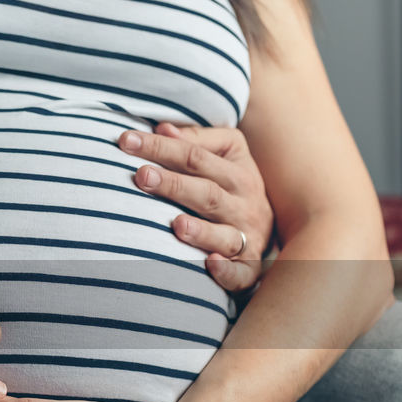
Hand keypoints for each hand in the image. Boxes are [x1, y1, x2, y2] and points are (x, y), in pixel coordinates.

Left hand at [119, 123, 273, 291]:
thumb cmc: (233, 186)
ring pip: (225, 233)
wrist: (275, 228)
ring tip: (176, 225)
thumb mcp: (225, 155)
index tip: (125, 141)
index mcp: (237, 170)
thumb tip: (163, 128)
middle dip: (174, 184)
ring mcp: (247, 236)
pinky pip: (240, 273)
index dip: (161, 147)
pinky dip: (227, 271)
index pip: (195, 156)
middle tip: (141, 176)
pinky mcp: (248, 267)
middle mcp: (244, 202)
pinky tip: (210, 264)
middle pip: (207, 192)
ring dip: (201, 231)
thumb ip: (196, 142)